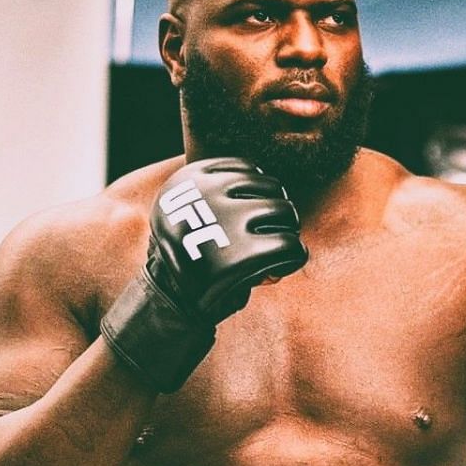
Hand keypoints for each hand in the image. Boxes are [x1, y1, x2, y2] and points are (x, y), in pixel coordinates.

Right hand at [101, 158, 307, 390]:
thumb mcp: (194, 207)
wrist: (171, 299)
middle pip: (273, 187)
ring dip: (287, 233)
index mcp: (189, 177)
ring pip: (286, 213)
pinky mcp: (242, 256)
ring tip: (272, 251)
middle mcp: (205, 193)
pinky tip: (278, 268)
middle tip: (266, 237)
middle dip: (277, 214)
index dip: (258, 192)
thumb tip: (272, 183)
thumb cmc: (194, 250)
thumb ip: (225, 190)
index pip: (248, 167)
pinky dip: (294, 257)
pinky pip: (291, 247)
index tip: (249, 217)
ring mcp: (224, 222)